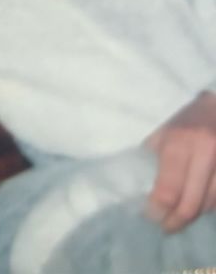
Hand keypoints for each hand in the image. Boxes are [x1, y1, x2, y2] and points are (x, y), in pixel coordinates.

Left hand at [144, 90, 215, 231]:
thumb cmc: (185, 119)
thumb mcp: (162, 131)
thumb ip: (152, 156)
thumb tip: (137, 185)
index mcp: (179, 142)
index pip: (169, 189)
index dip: (158, 210)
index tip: (150, 216)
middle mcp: (205, 153)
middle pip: (191, 204)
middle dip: (176, 221)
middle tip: (165, 227)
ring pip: (209, 205)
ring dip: (193, 216)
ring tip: (178, 218)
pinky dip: (208, 207)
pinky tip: (197, 206)